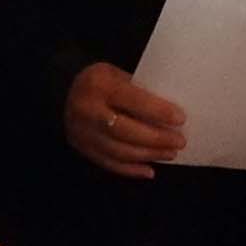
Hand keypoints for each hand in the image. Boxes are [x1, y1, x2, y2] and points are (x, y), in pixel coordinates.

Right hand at [63, 62, 188, 179]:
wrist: (64, 92)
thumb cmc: (101, 81)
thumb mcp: (118, 74)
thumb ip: (139, 92)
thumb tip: (172, 115)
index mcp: (98, 84)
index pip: (132, 100)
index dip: (158, 111)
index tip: (181, 119)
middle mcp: (87, 110)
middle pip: (125, 130)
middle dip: (156, 139)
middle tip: (179, 142)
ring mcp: (81, 132)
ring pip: (119, 151)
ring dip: (148, 155)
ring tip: (170, 154)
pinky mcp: (81, 148)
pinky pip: (109, 163)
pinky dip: (132, 169)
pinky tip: (150, 170)